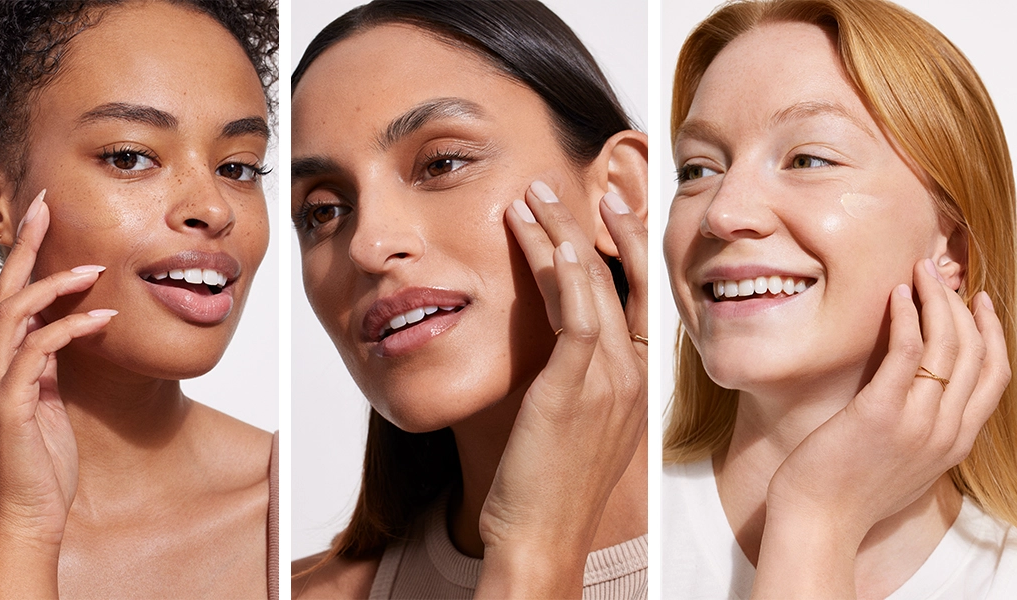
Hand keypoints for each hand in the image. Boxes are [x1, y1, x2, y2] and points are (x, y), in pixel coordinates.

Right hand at [0, 190, 114, 598]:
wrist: (29, 516)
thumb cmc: (42, 464)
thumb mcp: (49, 403)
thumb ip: (47, 367)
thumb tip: (63, 331)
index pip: (6, 297)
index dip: (22, 255)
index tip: (42, 216)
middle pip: (2, 292)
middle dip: (26, 247)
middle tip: (49, 208)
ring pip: (14, 314)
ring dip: (55, 285)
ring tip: (95, 268)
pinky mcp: (9, 405)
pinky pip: (39, 351)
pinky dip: (71, 328)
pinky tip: (103, 319)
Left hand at [478, 182, 647, 597]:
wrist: (542, 537)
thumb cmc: (548, 488)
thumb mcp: (574, 426)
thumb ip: (577, 383)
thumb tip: (559, 353)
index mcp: (639, 383)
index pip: (647, 297)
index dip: (636, 247)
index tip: (619, 205)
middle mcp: (635, 374)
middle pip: (633, 278)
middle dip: (613, 221)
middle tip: (593, 177)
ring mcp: (611, 378)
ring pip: (598, 282)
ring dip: (567, 229)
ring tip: (537, 192)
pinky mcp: (577, 383)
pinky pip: (577, 309)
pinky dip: (563, 265)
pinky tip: (544, 233)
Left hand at [751, 260, 1007, 597]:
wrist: (820, 522)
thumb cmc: (849, 491)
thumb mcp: (903, 463)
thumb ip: (921, 431)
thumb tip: (919, 398)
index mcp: (956, 442)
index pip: (995, 376)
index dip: (992, 333)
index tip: (979, 302)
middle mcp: (946, 431)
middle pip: (977, 354)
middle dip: (965, 306)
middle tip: (944, 273)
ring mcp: (918, 422)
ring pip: (948, 347)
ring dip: (937, 300)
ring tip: (920, 271)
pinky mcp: (881, 413)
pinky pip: (907, 353)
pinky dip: (908, 318)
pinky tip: (898, 294)